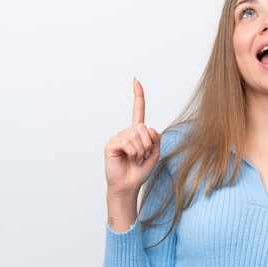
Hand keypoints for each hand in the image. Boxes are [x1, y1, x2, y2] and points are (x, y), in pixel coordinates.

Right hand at [104, 78, 160, 197]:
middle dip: (148, 144)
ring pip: (137, 135)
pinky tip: (128, 159)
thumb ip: (156, 138)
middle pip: (143, 127)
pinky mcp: (111, 144)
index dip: (138, 96)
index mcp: (137, 133)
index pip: (138, 111)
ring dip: (141, 151)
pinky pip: (127, 142)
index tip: (136, 80)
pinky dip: (132, 152)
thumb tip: (147, 127)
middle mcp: (127, 132)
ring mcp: (118, 137)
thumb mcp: (155, 153)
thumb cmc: (140, 171)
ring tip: (135, 159)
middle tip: (142, 156)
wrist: (129, 186)